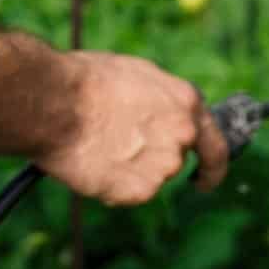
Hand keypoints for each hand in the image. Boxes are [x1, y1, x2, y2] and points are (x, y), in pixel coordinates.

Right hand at [36, 52, 229, 205]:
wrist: (54, 102)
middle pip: (174, 159)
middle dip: (153, 159)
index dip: (211, 164)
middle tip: (121, 151)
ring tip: (98, 148)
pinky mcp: (141, 190)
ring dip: (130, 170)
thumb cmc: (84, 81)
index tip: (203, 176)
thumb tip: (160, 113)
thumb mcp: (134, 75)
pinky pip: (129, 193)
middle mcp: (182, 134)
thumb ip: (160, 100)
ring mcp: (163, 165)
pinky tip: (93, 164)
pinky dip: (113, 186)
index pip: (215, 144)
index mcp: (186, 102)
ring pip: (149, 177)